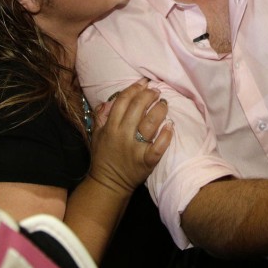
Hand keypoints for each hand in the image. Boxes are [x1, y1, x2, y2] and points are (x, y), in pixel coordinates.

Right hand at [88, 79, 172, 196]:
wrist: (108, 184)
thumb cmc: (103, 157)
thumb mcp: (97, 135)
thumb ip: (101, 116)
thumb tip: (109, 100)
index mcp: (110, 127)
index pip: (122, 101)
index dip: (134, 89)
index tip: (142, 83)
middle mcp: (122, 135)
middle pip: (138, 108)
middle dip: (149, 95)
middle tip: (156, 91)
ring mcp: (135, 148)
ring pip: (150, 123)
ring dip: (160, 110)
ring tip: (164, 104)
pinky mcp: (146, 161)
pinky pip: (159, 146)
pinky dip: (166, 135)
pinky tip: (170, 126)